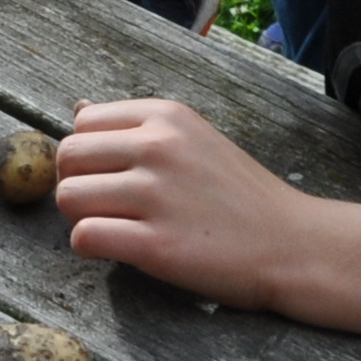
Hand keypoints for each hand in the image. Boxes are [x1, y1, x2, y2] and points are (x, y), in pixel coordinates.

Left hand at [50, 98, 315, 311]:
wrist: (292, 244)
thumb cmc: (241, 195)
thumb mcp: (195, 139)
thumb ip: (139, 127)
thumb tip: (78, 111)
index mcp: (167, 116)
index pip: (83, 124)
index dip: (86, 155)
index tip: (107, 177)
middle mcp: (158, 147)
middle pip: (68, 157)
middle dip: (76, 184)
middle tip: (105, 207)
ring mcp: (156, 195)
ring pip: (68, 197)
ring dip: (82, 218)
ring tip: (115, 228)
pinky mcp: (156, 245)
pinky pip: (84, 237)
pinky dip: (89, 247)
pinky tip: (118, 249)